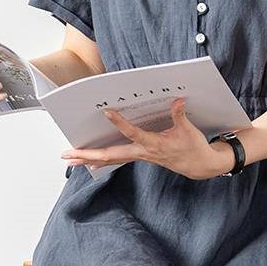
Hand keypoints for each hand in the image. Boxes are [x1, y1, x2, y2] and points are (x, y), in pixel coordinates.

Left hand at [60, 97, 236, 179]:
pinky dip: (100, 160)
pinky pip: (116, 159)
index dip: (120, 123)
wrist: (199, 166)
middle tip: (68, 154)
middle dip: (87, 154)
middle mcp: (142, 153)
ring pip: (109, 159)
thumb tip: (178, 100)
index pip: (133, 134)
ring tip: (69, 159)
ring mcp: (139, 157)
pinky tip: (87, 161)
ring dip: (88, 159)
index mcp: (153, 145)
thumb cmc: (193, 147)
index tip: (107, 111)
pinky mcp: (139, 157)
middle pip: (110, 155)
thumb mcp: (188, 130)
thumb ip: (180, 115)